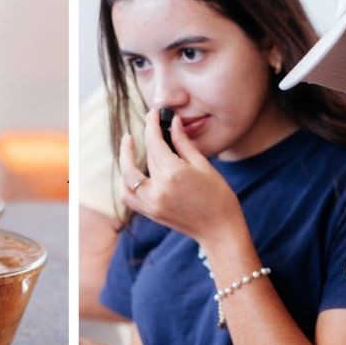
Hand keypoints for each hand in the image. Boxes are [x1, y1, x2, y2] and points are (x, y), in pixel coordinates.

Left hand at [119, 109, 240, 241]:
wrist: (220, 231)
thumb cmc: (219, 197)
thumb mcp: (204, 165)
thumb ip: (183, 143)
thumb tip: (173, 122)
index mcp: (174, 174)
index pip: (154, 142)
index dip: (151, 124)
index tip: (152, 113)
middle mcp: (158, 189)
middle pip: (146, 157)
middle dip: (148, 138)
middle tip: (152, 125)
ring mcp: (152, 203)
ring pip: (128, 176)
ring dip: (125, 159)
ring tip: (129, 143)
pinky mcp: (150, 213)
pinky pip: (128, 195)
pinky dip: (125, 181)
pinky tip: (130, 170)